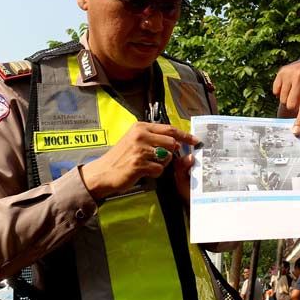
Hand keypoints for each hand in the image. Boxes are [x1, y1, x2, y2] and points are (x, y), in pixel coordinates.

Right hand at [80, 122, 198, 199]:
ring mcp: (140, 150)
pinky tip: (143, 171)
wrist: (103, 172)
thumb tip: (177, 141)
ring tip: (147, 164)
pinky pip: (159, 169)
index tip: (196, 140)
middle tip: (160, 158)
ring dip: (162, 164)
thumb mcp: (135, 140)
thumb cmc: (121, 157)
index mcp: (141, 127)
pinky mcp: (139, 164)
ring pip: (167, 157)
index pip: (170, 129)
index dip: (185, 135)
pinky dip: (155, 172)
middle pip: (172, 142)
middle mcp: (141, 135)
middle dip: (172, 152)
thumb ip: (154, 138)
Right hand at [273, 54, 299, 134]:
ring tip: (297, 94)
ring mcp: (290, 73)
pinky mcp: (282, 72)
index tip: (295, 131)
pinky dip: (282, 93)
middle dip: (295, 109)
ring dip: (289, 101)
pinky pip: (276, 92)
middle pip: (291, 105)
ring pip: (283, 100)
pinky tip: (291, 87)